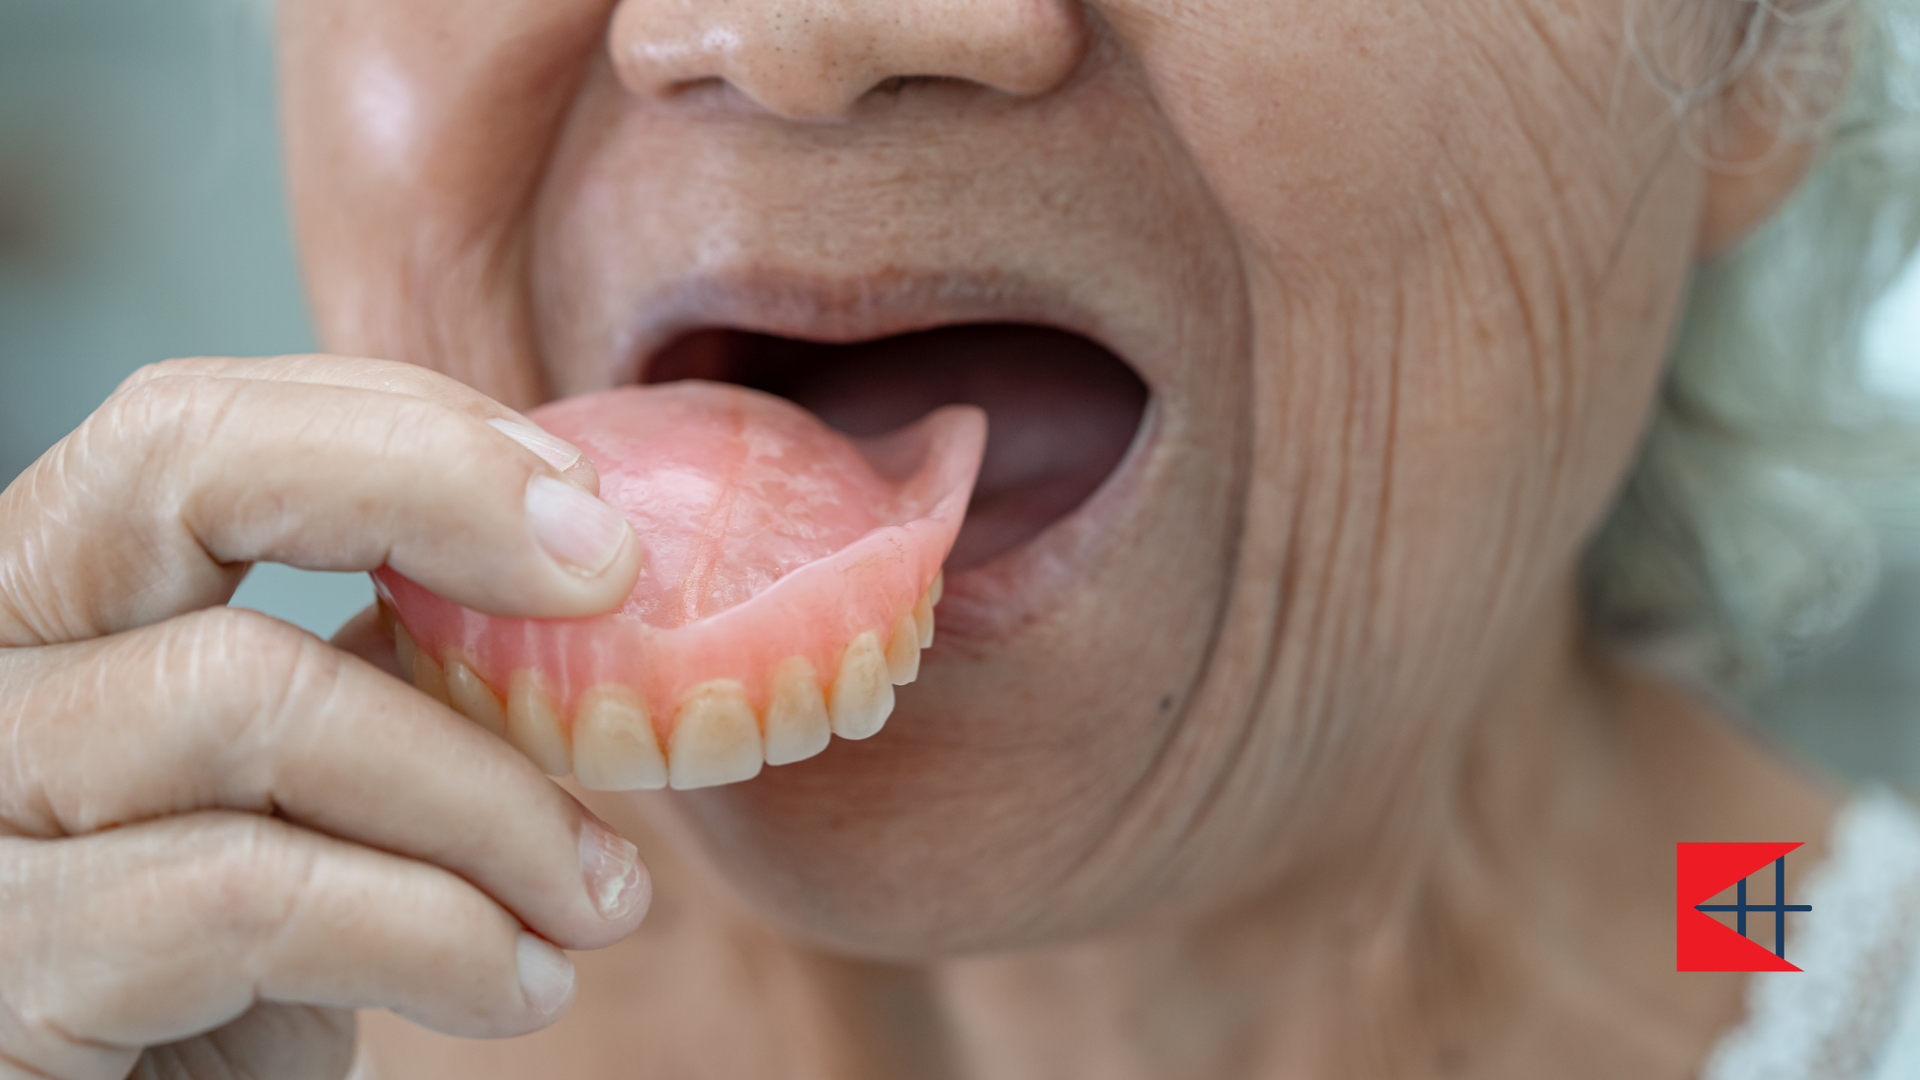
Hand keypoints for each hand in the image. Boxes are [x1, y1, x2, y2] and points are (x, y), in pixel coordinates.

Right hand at [0, 355, 649, 1078]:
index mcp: (39, 618)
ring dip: (487, 800)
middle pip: (172, 468)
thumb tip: (551, 575)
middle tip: (609, 579)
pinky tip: (518, 985)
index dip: (403, 434)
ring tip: (596, 898)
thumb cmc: (223, 1003)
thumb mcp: (308, 812)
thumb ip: (372, 681)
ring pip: (251, 694)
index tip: (586, 519)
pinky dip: (436, 932)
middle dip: (431, 489)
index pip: (190, 430)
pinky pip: (246, 893)